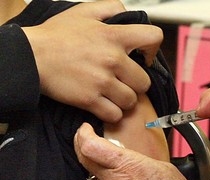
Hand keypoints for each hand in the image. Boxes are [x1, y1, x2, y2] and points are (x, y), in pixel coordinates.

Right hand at [22, 0, 162, 121]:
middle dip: (136, 84)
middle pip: (144, 82)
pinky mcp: (89, 100)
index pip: (153, 38)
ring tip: (115, 95)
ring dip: (125, 100)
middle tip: (126, 82)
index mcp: (114, 36)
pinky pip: (115, 115)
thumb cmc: (57, 35)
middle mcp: (112, 60)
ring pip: (131, 101)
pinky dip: (112, 113)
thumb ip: (112, 8)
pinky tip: (105, 106)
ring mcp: (101, 82)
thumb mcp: (85, 11)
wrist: (32, 56)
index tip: (144, 58)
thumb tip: (128, 15)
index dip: (153, 50)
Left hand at [74, 123, 206, 179]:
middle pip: (84, 159)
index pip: (90, 147)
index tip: (86, 129)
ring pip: (95, 177)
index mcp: (126, 166)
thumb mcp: (160, 167)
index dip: (83, 134)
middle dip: (81, 144)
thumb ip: (137, 160)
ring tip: (119, 168)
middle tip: (85, 138)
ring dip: (101, 168)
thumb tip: (128, 160)